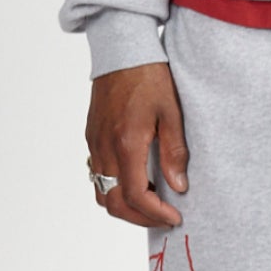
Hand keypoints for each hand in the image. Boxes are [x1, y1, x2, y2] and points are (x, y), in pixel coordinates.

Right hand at [86, 62, 188, 227]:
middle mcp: (104, 147)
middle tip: (164, 218)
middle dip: (139, 218)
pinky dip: (114, 189)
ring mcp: (94, 143)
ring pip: (100, 192)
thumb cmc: (149, 77)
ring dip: (124, 206)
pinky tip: (135, 182)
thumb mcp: (172, 112)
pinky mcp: (91, 137)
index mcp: (126, 143)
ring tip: (151, 204)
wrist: (121, 51)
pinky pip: (97, 176)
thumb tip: (178, 186)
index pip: (135, 195)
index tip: (174, 217)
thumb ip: (174, 152)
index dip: (154, 214)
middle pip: (112, 203)